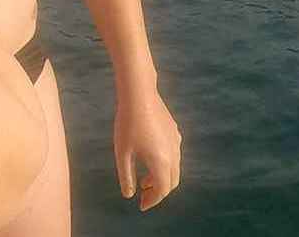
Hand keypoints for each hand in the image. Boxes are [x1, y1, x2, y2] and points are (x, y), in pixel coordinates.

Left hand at [114, 88, 180, 210]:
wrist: (139, 94)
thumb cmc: (127, 123)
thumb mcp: (122, 153)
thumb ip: (126, 176)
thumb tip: (129, 194)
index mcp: (161, 162)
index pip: (162, 190)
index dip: (152, 200)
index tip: (141, 205)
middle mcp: (174, 154)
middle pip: (172, 182)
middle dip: (158, 191)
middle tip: (143, 195)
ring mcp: (176, 141)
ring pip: (174, 168)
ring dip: (161, 177)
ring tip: (143, 179)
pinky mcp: (174, 131)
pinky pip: (173, 154)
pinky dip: (164, 164)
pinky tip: (149, 158)